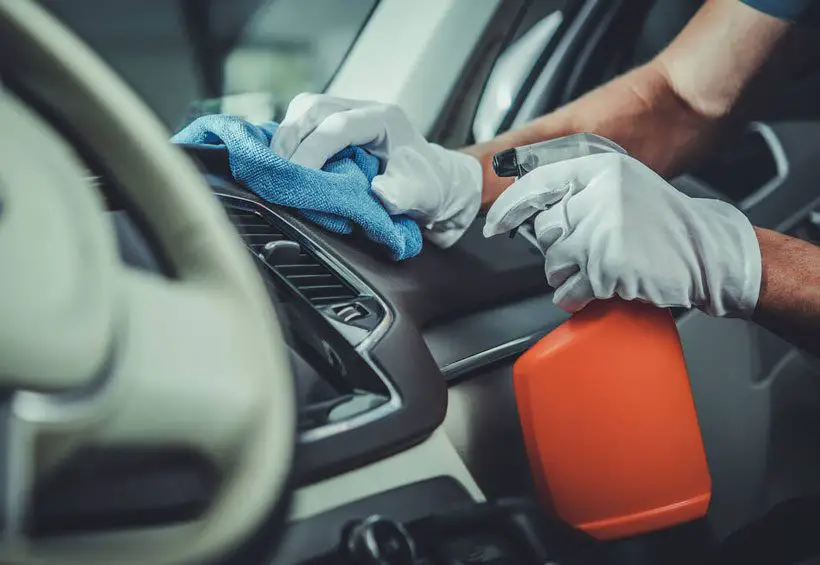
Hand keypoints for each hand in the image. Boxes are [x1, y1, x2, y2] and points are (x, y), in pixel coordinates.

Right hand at [272, 93, 482, 247]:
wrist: (434, 182)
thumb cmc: (428, 187)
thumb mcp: (424, 195)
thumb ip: (404, 194)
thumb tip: (381, 194)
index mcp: (385, 119)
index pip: (338, 126)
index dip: (312, 150)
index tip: (297, 176)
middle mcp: (364, 108)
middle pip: (313, 107)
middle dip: (291, 139)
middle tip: (279, 173)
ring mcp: (348, 112)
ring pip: (304, 109)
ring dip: (286, 137)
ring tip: (278, 169)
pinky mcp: (335, 124)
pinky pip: (304, 122)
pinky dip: (290, 140)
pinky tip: (284, 162)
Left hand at [483, 153, 761, 316]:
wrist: (708, 250)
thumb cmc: (663, 223)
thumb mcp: (621, 187)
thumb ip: (580, 192)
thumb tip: (531, 214)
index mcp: (601, 168)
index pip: (538, 183)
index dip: (510, 207)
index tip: (493, 224)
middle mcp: (599, 194)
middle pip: (545, 231)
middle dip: (558, 248)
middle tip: (589, 251)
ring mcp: (603, 230)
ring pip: (554, 262)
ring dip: (568, 274)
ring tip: (602, 268)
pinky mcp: (608, 265)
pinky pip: (569, 289)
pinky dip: (578, 296)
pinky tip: (602, 287)